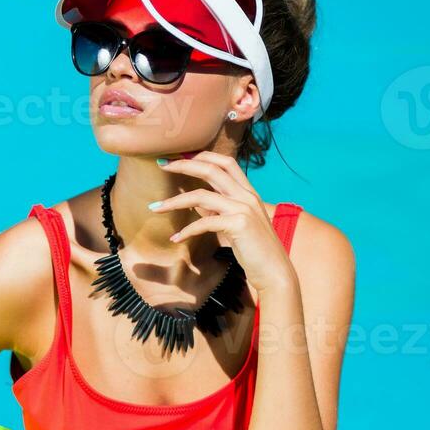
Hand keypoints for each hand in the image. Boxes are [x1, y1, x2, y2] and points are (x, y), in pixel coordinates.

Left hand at [153, 151, 297, 296]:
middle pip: (211, 169)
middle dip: (184, 165)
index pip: (225, 162)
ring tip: (155, 207)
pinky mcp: (239, 225)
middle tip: (161, 165)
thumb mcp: (235, 224)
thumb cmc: (254, 250)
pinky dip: (187, 230)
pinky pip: (205, 222)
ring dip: (174, 201)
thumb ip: (218, 210)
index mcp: (248, 192)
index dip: (201, 156)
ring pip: (202, 195)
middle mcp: (247, 196)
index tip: (178, 158)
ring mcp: (244, 209)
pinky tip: (175, 238)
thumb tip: (195, 202)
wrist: (275, 272)